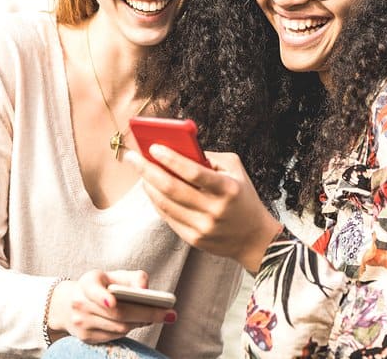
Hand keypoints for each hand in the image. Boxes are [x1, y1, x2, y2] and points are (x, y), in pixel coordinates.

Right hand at [46, 269, 175, 343]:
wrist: (72, 303)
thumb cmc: (102, 286)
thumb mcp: (116, 276)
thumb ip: (134, 278)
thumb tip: (146, 289)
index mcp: (86, 284)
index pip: (93, 291)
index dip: (102, 298)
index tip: (113, 302)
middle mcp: (80, 304)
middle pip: (116, 314)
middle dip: (146, 314)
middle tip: (168, 314)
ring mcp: (81, 323)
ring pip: (118, 328)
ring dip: (140, 323)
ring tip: (156, 317)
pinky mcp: (86, 338)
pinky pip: (114, 336)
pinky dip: (129, 330)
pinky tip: (139, 323)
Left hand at [124, 146, 282, 272]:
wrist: (253, 237)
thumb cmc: (242, 196)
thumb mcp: (234, 169)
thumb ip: (208, 157)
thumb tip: (176, 148)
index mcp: (228, 189)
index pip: (194, 172)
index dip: (171, 159)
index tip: (153, 147)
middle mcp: (215, 210)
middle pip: (172, 188)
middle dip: (147, 170)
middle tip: (133, 157)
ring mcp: (203, 227)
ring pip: (165, 204)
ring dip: (148, 185)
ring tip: (140, 171)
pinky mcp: (194, 239)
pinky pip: (167, 217)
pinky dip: (155, 201)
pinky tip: (150, 188)